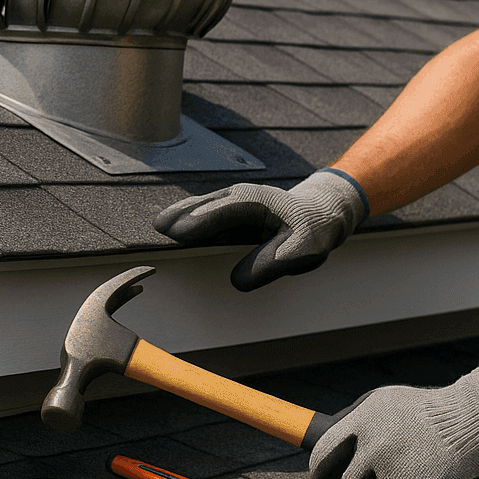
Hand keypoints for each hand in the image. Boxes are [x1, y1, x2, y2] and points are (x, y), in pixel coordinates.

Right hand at [153, 169, 367, 290]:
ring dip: (182, 215)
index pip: (225, 210)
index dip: (201, 221)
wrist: (320, 214)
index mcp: (259, 202)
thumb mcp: (301, 251)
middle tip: (159, 227)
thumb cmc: (311, 231)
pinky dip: (189, 219)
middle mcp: (242, 196)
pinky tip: (174, 228)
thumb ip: (270, 265)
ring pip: (203, 207)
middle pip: (207, 204)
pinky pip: (206, 214)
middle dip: (183, 214)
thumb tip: (237, 282)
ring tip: (160, 225)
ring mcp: (234, 202)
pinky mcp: (230, 212)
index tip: (178, 233)